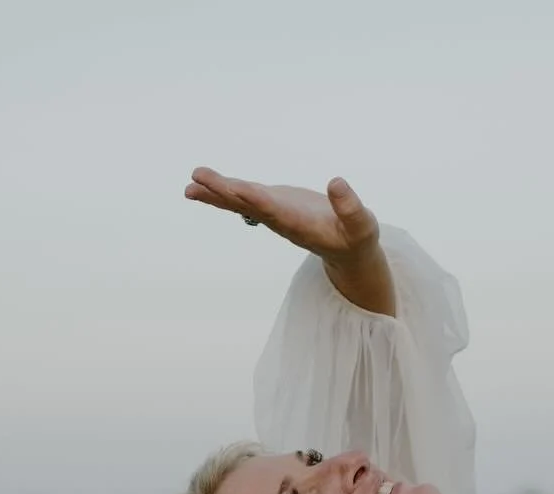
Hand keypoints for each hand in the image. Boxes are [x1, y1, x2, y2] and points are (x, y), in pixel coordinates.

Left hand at [185, 169, 379, 263]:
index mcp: (299, 224)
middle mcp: (280, 220)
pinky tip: (207, 185)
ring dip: (216, 192)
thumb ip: (350, 207)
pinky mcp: (276, 205)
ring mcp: (275, 213)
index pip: (273, 210)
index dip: (255, 198)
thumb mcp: (362, 226)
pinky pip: (246, 197)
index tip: (235, 187)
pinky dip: (227, 190)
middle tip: (196, 181)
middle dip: (223, 192)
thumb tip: (337, 182)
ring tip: (190, 184)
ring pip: (241, 201)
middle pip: (247, 205)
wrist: (348, 253)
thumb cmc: (357, 240)